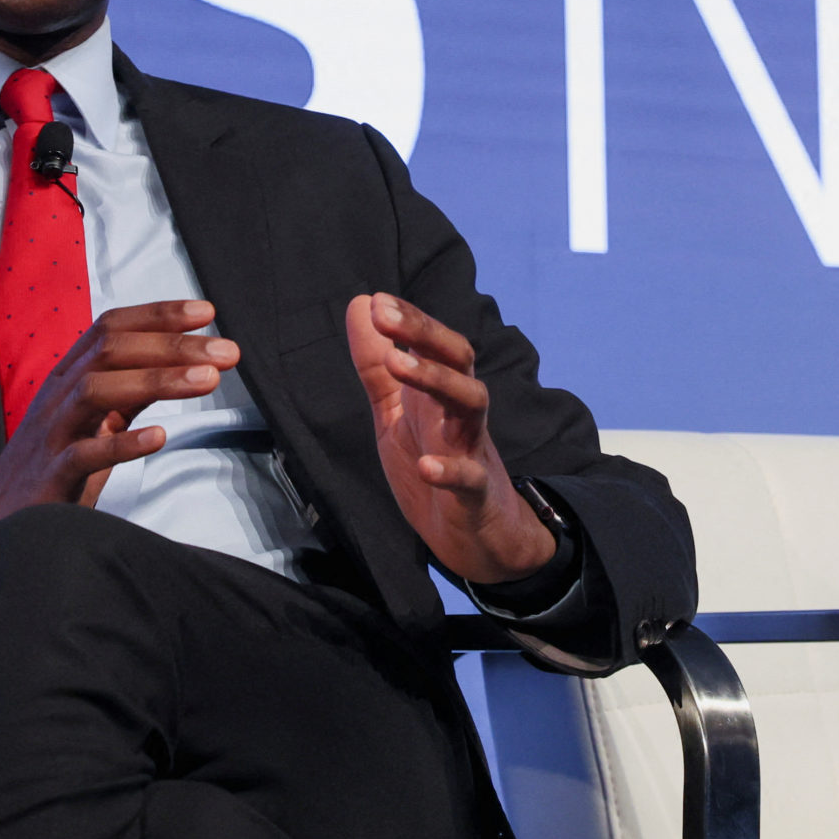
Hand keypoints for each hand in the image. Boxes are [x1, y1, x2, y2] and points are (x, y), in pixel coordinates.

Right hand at [0, 300, 238, 599]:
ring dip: (157, 380)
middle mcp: (56, 398)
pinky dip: (122, 443)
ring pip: (97, 390)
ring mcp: (50, 436)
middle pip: (111, 352)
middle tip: (228, 350)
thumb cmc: (53, 472)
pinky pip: (83, 454)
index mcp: (66, 379)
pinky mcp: (49, 478)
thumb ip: (129, 391)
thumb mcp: (93, 422)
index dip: (157, 315)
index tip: (206, 312)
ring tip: (208, 381)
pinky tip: (159, 436)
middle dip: (172, 345)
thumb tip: (182, 362)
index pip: (109, 329)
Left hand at [346, 292, 556, 584]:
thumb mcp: (395, 413)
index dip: (410, 320)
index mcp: (440, 393)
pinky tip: (426, 465)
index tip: (376, 302)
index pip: (435, 343)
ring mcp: (471, 450)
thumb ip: (377, 365)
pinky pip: (470, 478)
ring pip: (472, 403)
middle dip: (425, 334)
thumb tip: (361, 304)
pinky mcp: (476, 495)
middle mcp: (460, 414)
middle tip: (385, 316)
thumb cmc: (436, 463)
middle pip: (458, 360)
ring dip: (437, 380)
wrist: (477, 537)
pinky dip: (450, 470)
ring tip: (399, 364)